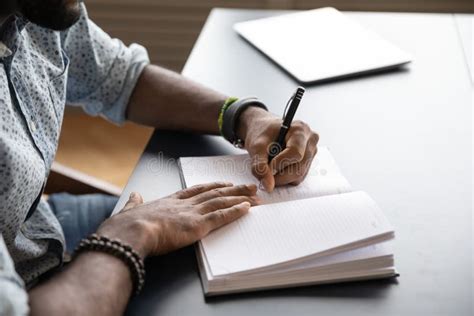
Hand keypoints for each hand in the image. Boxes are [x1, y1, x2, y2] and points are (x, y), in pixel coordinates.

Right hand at [96, 182, 258, 257]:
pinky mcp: (197, 225)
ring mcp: (192, 213)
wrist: (131, 232)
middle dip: (233, 189)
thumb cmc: (127, 225)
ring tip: (255, 194)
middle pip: (214, 193)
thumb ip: (135, 203)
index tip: (224, 182)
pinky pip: (221, 216)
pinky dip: (235, 211)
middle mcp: (184, 204)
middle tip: (248, 185)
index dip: (212, 186)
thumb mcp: (130, 209)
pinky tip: (247, 208)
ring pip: (221, 202)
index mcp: (170, 201)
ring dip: (240, 197)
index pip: (196, 190)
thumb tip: (135, 195)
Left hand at [237, 107, 318, 191]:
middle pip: (298, 167)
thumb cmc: (261, 134)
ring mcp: (312, 152)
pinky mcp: (308, 163)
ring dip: (281, 177)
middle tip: (264, 172)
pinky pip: (298, 178)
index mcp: (300, 130)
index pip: (295, 153)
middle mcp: (310, 140)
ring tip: (269, 167)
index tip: (266, 167)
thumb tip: (268, 186)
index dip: (279, 164)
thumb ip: (259, 166)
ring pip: (298, 175)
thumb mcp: (256, 147)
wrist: (264, 131)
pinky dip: (285, 178)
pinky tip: (277, 168)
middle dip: (279, 174)